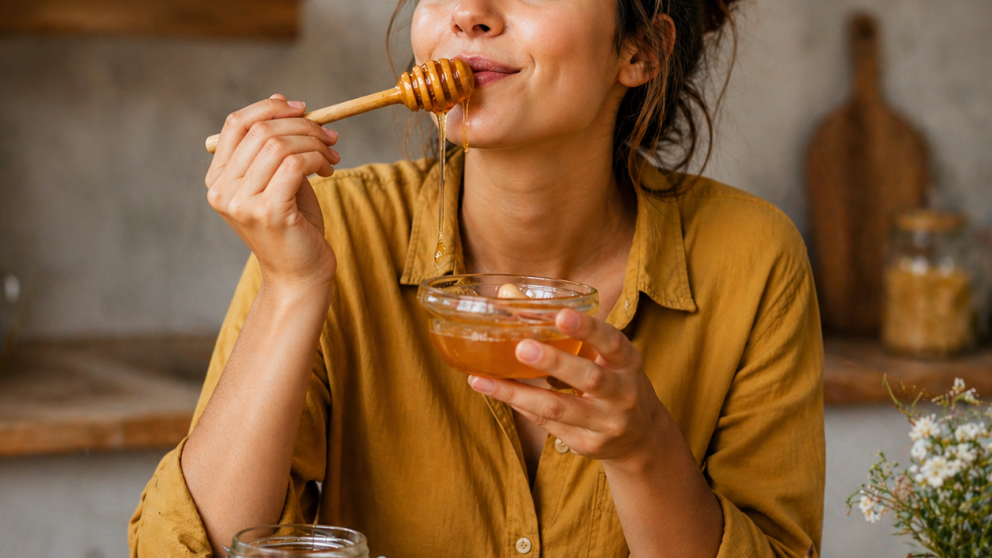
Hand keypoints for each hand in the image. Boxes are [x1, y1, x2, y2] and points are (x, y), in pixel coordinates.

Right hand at [205, 94, 340, 292]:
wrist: (300, 273)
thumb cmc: (293, 225)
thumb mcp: (280, 178)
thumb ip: (275, 144)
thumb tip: (280, 99)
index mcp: (218, 179)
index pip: (236, 124)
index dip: (270, 108)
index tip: (302, 109)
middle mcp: (221, 190)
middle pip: (261, 131)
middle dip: (303, 125)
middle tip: (329, 135)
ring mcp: (241, 202)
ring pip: (279, 145)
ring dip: (314, 143)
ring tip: (331, 155)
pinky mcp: (267, 212)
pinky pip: (294, 165)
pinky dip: (316, 159)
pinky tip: (329, 170)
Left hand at [468, 308, 665, 461]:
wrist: (642, 437)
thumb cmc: (614, 380)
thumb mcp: (604, 353)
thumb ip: (564, 326)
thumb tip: (508, 294)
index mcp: (628, 362)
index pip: (612, 342)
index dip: (588, 328)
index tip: (561, 314)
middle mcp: (623, 394)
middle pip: (589, 378)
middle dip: (554, 362)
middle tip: (522, 347)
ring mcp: (606, 423)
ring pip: (559, 408)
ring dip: (518, 393)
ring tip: (483, 379)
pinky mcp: (586, 444)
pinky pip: (546, 423)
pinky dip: (519, 404)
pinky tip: (494, 391)